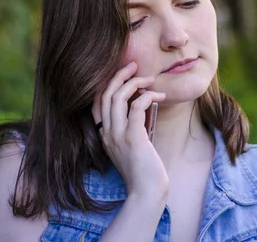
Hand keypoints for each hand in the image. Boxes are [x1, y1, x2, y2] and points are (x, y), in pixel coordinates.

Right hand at [92, 61, 168, 201]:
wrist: (146, 192)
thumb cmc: (143, 170)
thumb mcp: (131, 146)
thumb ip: (130, 128)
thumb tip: (141, 107)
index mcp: (104, 135)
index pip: (97, 102)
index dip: (108, 84)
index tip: (124, 74)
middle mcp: (107, 133)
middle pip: (105, 94)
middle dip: (119, 76)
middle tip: (133, 65)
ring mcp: (118, 135)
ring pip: (117, 97)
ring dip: (134, 83)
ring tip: (149, 79)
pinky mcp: (133, 138)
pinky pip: (136, 106)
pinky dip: (147, 96)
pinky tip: (158, 95)